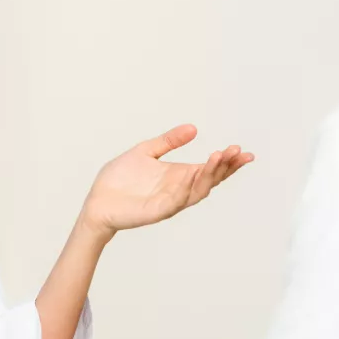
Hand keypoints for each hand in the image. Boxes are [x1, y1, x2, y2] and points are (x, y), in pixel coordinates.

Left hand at [79, 124, 252, 237]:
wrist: (97, 200)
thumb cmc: (119, 179)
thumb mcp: (145, 151)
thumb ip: (169, 141)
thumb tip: (193, 128)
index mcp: (179, 175)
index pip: (210, 168)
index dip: (227, 161)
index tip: (242, 149)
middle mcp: (179, 189)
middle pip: (210, 180)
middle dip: (225, 166)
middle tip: (236, 151)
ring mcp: (170, 201)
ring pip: (198, 190)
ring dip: (210, 174)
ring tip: (218, 156)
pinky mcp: (157, 211)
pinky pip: (176, 201)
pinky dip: (186, 188)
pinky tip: (192, 173)